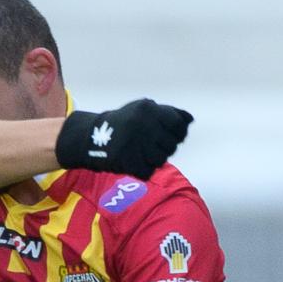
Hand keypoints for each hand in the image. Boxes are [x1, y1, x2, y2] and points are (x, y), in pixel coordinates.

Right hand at [56, 99, 192, 177]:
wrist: (92, 137)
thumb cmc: (124, 123)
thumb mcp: (144, 110)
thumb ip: (168, 113)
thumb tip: (190, 120)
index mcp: (149, 109)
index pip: (179, 125)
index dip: (178, 133)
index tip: (170, 135)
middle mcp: (143, 124)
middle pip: (171, 145)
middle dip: (164, 148)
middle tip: (150, 146)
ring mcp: (135, 143)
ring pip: (161, 160)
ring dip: (153, 160)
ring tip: (141, 153)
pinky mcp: (127, 160)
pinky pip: (147, 172)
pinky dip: (142, 170)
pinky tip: (133, 161)